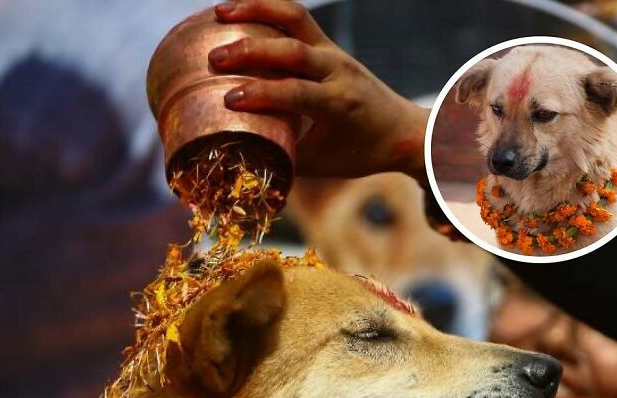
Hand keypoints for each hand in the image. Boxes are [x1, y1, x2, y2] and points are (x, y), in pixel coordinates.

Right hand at [211, 0, 428, 180]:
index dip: (262, 95)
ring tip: (221, 13)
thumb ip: (286, 160)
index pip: (297, 92)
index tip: (230, 100)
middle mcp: (338, 71)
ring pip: (296, 18)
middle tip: (215, 59)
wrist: (401, 131)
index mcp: (339, 104)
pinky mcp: (327, 44)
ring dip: (257, 10)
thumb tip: (243, 160)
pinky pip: (297, 17)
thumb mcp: (323, 164)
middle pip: (293, 50)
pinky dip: (267, 9)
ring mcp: (333, 52)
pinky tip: (239, 11)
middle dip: (252, 51)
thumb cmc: (359, 152)